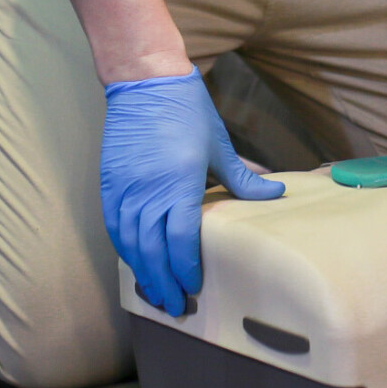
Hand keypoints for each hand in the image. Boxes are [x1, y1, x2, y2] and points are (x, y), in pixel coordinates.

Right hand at [99, 72, 282, 315]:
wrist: (145, 82)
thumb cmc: (187, 111)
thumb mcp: (219, 146)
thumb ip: (244, 179)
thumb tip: (276, 195)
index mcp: (178, 185)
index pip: (180, 240)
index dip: (185, 268)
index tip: (193, 286)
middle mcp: (148, 192)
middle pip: (152, 250)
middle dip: (163, 281)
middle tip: (175, 305)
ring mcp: (124, 189)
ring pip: (129, 243)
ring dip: (142, 271)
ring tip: (154, 292)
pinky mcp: (109, 183)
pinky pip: (113, 226)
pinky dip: (123, 249)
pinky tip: (134, 262)